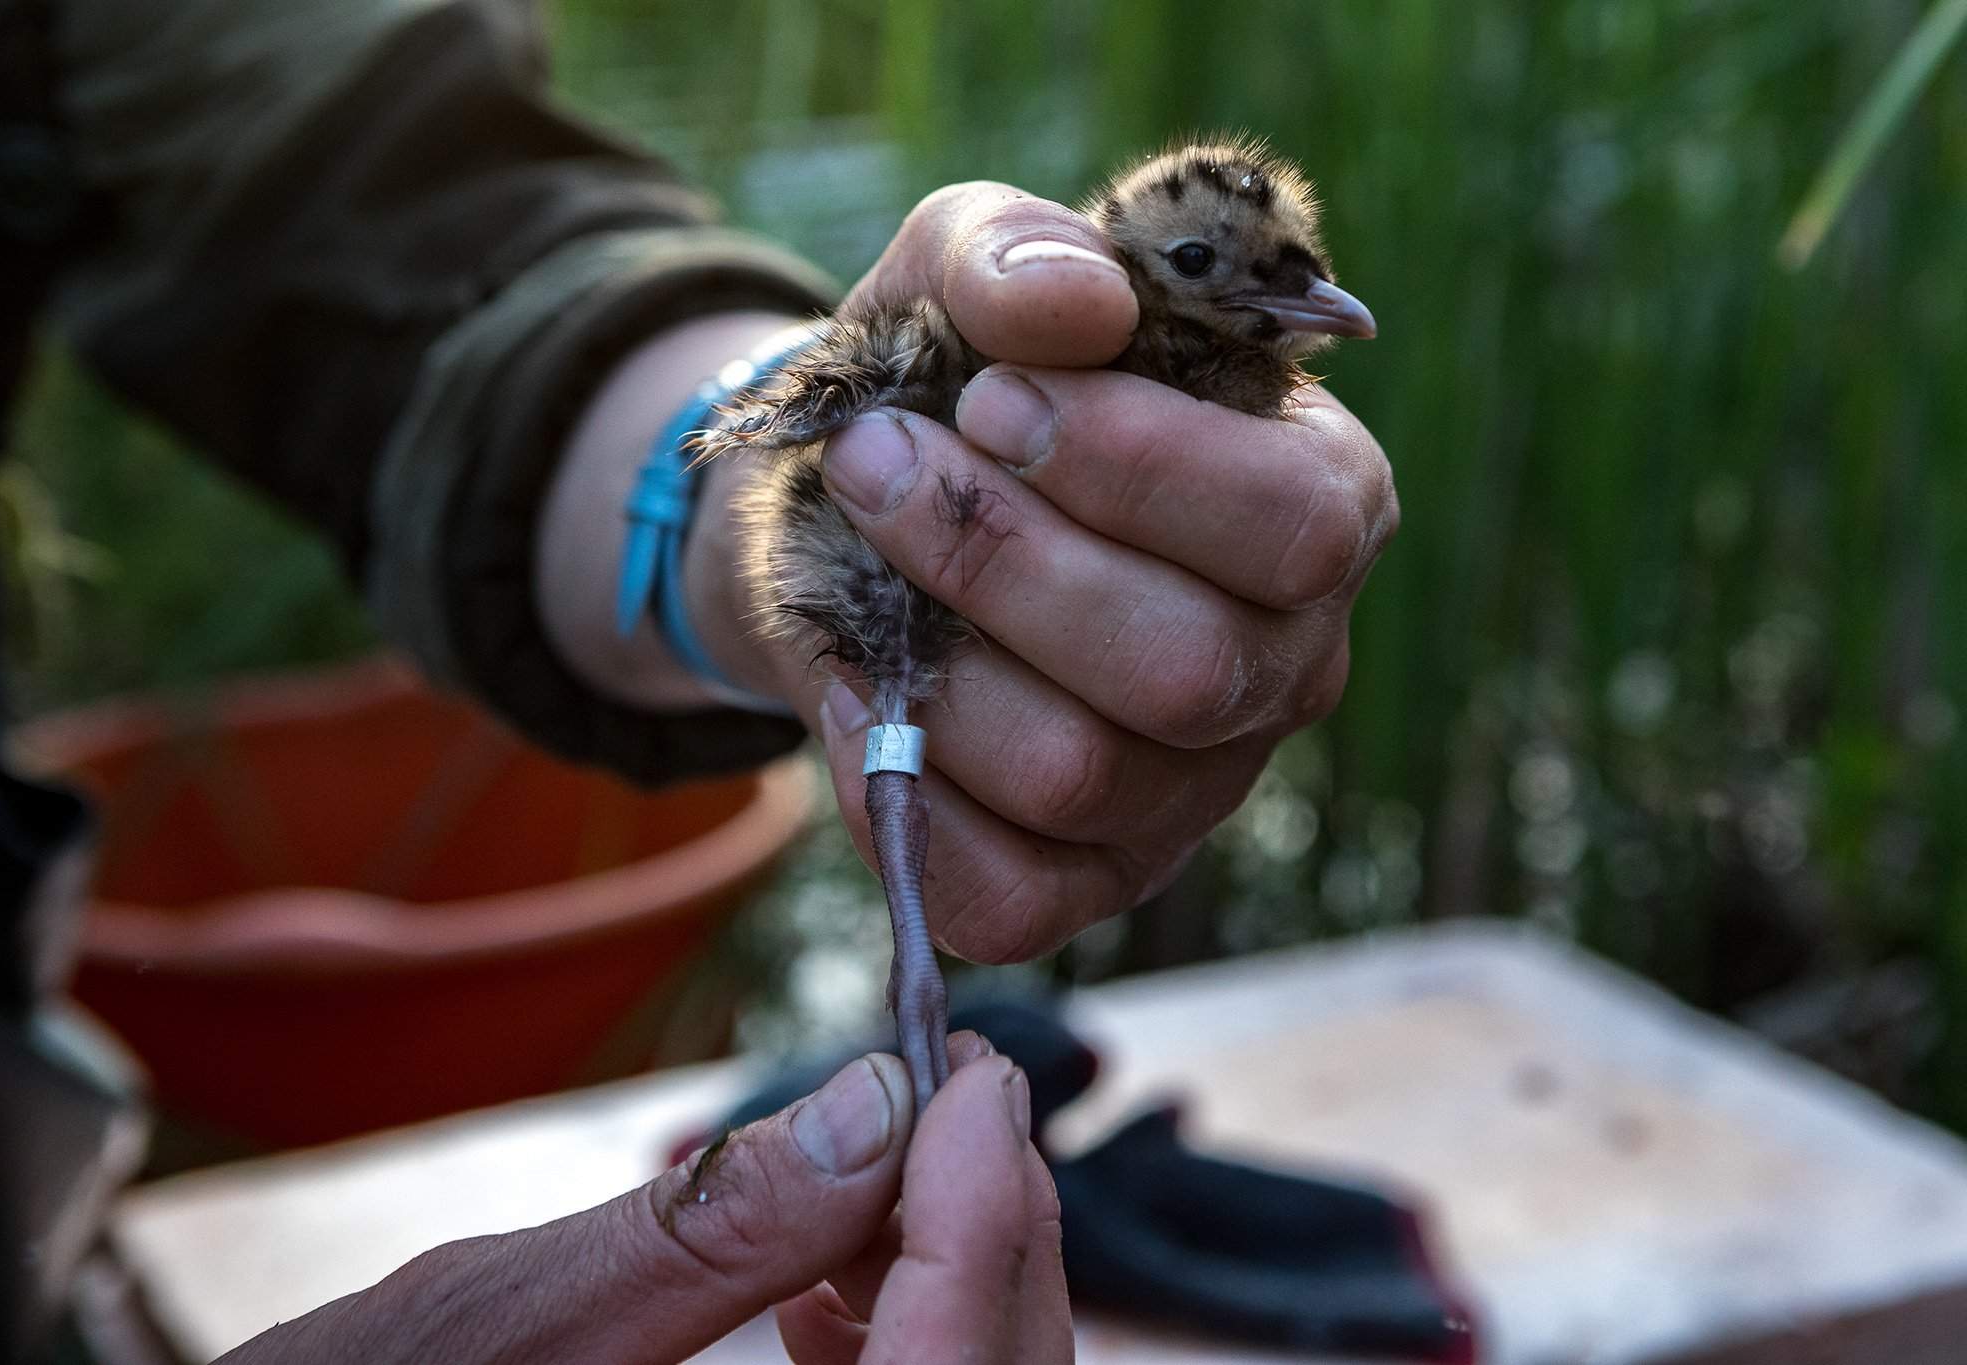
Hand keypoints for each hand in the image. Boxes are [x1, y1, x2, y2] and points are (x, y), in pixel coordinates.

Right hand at [216, 1037, 1068, 1364]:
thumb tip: (872, 1105)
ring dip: (948, 1279)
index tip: (975, 1076)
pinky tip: (826, 1282)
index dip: (989, 1211)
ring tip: (881, 1166)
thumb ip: (707, 1228)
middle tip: (952, 1091)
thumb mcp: (496, 1320)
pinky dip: (896, 1338)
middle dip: (989, 1234)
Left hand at [741, 183, 1395, 962]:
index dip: (1137, 467)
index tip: (990, 398)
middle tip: (879, 462)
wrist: (852, 512)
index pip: (1298, 525)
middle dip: (1002, 559)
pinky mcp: (1085, 880)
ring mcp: (1191, 790)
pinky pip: (1010, 899)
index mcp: (1317, 504)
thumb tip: (1076, 306)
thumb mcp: (963, 272)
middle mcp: (1282, 665)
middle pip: (1189, 669)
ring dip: (933, 660)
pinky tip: (859, 696)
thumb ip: (1015, 249)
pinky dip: (906, 799)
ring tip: (860, 560)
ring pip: (1081, 776)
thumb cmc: (952, 385)